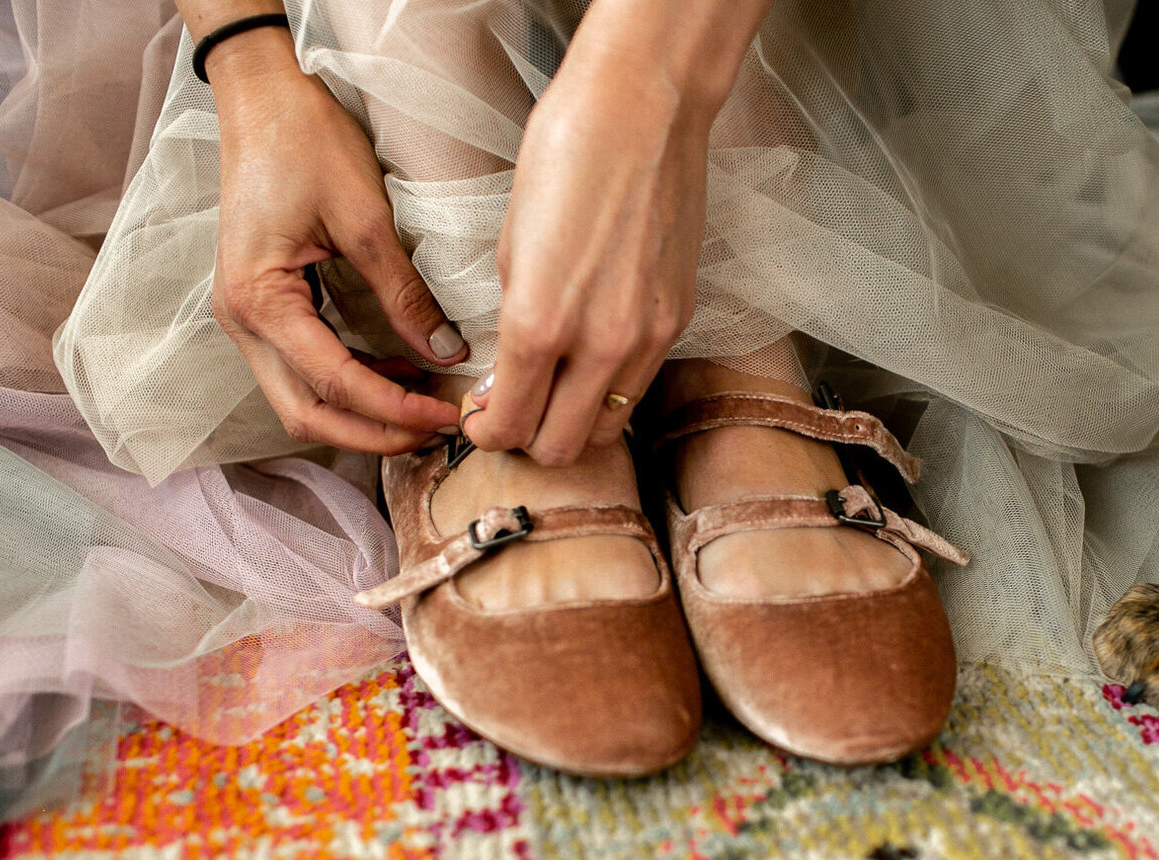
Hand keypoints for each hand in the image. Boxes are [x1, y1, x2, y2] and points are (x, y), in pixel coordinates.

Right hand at [206, 28, 465, 452]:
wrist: (261, 97)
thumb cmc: (304, 142)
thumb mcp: (365, 218)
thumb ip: (404, 294)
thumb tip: (447, 351)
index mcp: (258, 299)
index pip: (334, 381)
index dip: (394, 409)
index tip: (447, 414)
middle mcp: (241, 320)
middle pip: (306, 412)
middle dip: (373, 432)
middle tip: (435, 429)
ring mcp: (247, 317)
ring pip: (302, 398)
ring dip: (362, 412)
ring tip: (426, 406)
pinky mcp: (263, 307)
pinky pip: (304, 367)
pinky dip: (351, 382)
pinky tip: (399, 373)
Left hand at [464, 56, 710, 465]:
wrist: (641, 111)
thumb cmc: (564, 159)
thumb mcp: (510, 248)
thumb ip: (510, 325)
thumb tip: (507, 382)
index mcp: (540, 323)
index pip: (509, 427)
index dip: (486, 433)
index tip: (480, 417)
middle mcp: (599, 344)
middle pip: (559, 448)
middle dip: (527, 439)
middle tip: (513, 409)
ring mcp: (647, 336)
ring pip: (608, 430)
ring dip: (574, 424)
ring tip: (556, 391)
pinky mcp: (678, 320)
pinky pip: (640, 384)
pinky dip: (611, 387)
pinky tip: (593, 354)